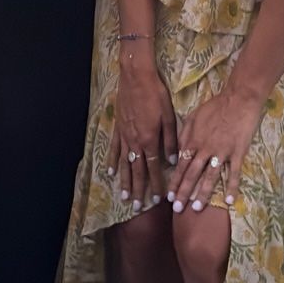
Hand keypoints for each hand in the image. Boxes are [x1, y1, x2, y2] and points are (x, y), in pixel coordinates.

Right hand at [111, 56, 174, 209]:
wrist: (136, 77)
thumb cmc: (156, 94)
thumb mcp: (169, 116)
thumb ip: (170, 141)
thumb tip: (172, 161)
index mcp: (150, 140)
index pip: (153, 168)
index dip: (156, 184)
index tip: (158, 199)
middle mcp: (135, 142)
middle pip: (136, 170)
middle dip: (137, 189)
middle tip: (136, 207)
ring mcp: (124, 136)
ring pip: (124, 163)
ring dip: (124, 181)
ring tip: (123, 196)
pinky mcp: (117, 128)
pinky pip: (114, 148)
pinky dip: (113, 161)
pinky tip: (111, 172)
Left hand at [170, 87, 261, 213]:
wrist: (239, 99)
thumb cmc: (215, 106)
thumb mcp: (193, 116)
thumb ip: (184, 134)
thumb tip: (177, 152)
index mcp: (193, 140)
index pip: (181, 165)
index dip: (175, 182)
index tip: (169, 197)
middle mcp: (205, 149)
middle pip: (192, 174)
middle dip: (184, 193)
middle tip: (178, 209)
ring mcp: (222, 152)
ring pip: (210, 176)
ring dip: (203, 193)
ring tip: (197, 208)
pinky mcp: (238, 152)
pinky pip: (234, 173)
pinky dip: (232, 187)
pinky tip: (230, 201)